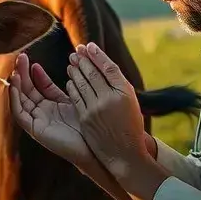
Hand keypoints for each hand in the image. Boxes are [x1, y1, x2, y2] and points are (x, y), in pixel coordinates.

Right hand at [9, 52, 96, 169]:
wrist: (96, 148)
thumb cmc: (92, 125)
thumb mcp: (80, 99)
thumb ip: (73, 84)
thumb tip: (72, 64)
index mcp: (55, 105)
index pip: (40, 86)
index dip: (35, 74)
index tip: (33, 61)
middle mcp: (44, 113)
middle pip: (28, 90)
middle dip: (23, 74)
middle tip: (21, 58)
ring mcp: (38, 121)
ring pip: (20, 101)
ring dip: (16, 85)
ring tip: (15, 71)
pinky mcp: (35, 130)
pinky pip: (19, 114)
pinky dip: (15, 100)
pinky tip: (15, 87)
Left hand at [66, 42, 155, 182]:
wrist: (124, 153)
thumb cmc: (130, 126)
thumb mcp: (130, 102)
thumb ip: (118, 84)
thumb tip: (103, 66)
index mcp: (124, 92)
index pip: (108, 67)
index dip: (97, 55)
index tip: (89, 46)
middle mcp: (109, 99)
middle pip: (93, 73)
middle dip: (83, 60)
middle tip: (76, 50)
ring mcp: (95, 109)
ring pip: (82, 83)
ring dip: (76, 70)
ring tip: (72, 61)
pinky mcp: (85, 119)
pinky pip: (76, 97)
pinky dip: (72, 86)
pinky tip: (70, 80)